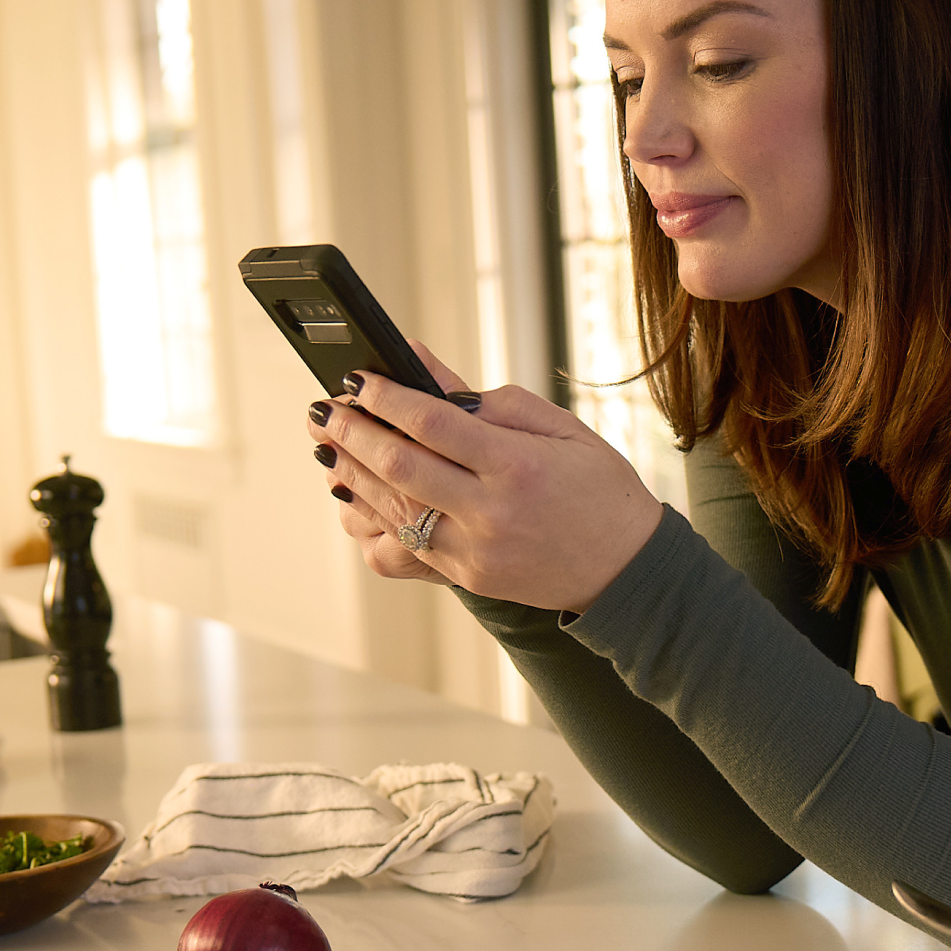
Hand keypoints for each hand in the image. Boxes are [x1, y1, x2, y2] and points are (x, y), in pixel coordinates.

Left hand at [305, 342, 665, 612]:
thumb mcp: (561, 429)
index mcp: (517, 466)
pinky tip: (355, 491)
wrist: (626, 570)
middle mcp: (491, 511)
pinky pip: (404, 544)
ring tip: (326, 442)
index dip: (386, 397)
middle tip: (323, 407)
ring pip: (392, 507)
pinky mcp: (467, 576)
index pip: (432, 423)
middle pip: (399, 465)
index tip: (358, 378)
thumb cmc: (600, 490)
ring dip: (351, 471)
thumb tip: (432, 375)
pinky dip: (372, 515)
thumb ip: (496, 402)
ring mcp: (474, 550)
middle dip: (352, 432)